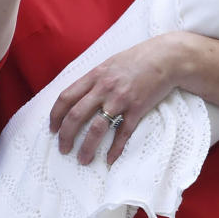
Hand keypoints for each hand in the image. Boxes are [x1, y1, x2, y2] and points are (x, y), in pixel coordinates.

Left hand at [49, 33, 183, 165]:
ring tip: (83, 160)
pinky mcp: (137, 109)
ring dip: (87, 147)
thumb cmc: (137, 60)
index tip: (52, 129)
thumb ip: (93, 80)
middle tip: (63, 149)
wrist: (166, 57)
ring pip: (97, 128)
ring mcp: (120, 99)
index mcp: (94, 76)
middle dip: (66, 135)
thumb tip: (77, 97)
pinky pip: (123, 133)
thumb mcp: (109, 64)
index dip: (55, 115)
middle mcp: (104, 88)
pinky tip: (109, 160)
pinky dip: (115, 149)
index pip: (66, 97)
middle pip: (76, 115)